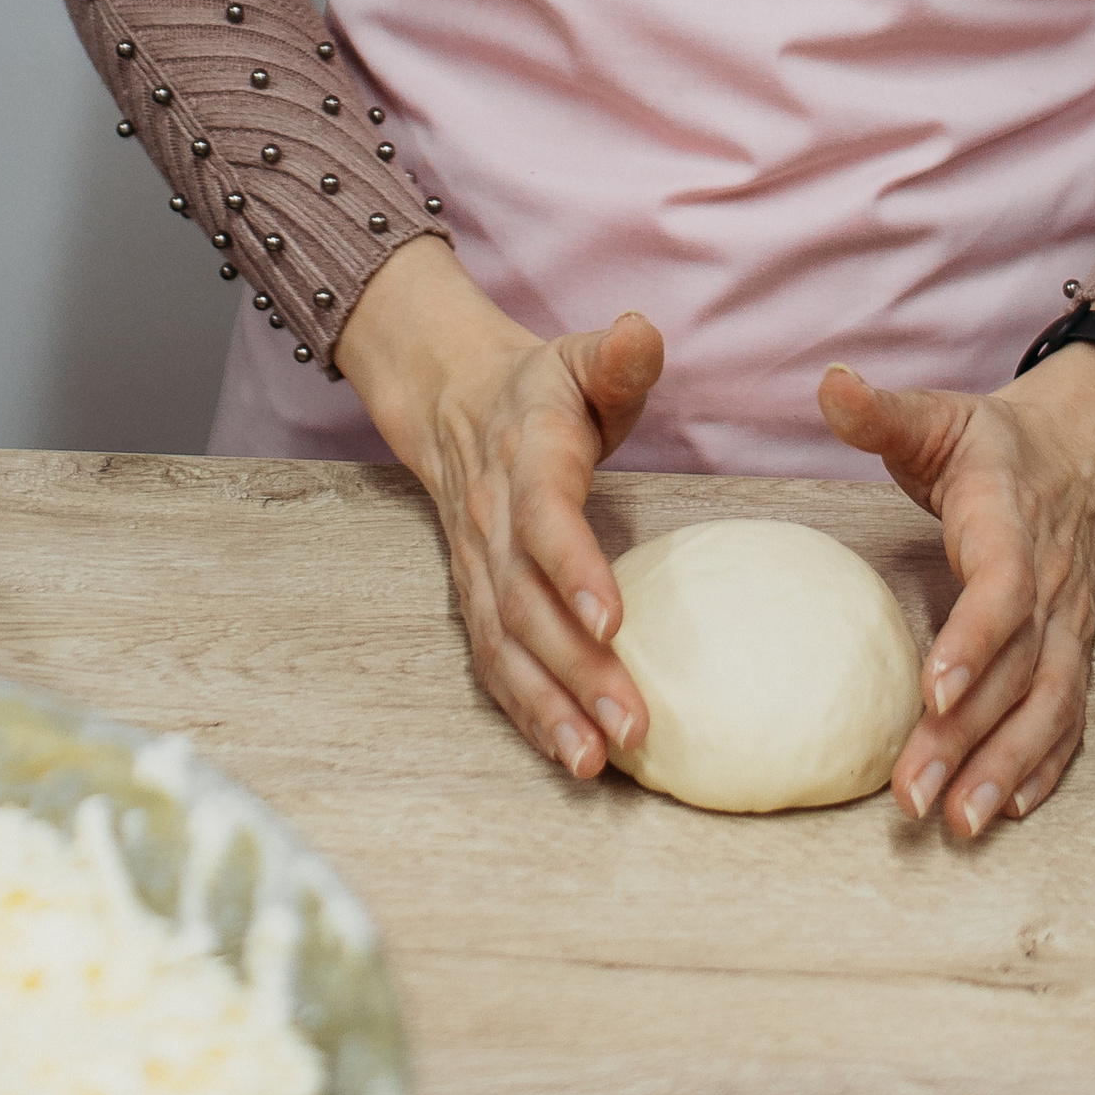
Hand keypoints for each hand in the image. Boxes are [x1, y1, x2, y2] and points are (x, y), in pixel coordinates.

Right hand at [338, 236, 664, 781]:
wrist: (451, 401)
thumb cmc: (540, 389)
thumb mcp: (579, 357)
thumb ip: (619, 357)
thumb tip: (643, 332)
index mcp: (526, 458)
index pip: (544, 515)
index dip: (573, 566)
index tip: (613, 618)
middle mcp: (493, 522)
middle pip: (528, 603)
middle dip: (576, 669)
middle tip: (633, 725)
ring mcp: (478, 568)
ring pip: (508, 647)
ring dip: (550, 708)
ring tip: (596, 761)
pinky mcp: (479, 599)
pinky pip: (497, 665)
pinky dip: (528, 715)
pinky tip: (571, 757)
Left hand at [816, 336, 1094, 841]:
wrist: (1093, 445)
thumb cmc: (997, 442)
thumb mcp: (939, 415)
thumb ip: (881, 412)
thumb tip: (827, 384)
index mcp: (1011, 523)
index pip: (1002, 588)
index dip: (974, 639)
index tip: (934, 691)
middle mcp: (1049, 584)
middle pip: (1016, 670)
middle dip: (967, 738)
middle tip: (913, 797)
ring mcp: (1068, 623)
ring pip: (1046, 706)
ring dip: (1004, 767)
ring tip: (957, 823)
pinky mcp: (1073, 648)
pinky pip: (1068, 716)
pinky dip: (1044, 766)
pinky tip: (1007, 809)